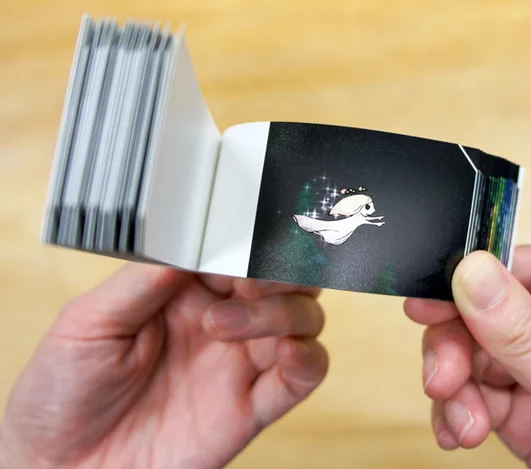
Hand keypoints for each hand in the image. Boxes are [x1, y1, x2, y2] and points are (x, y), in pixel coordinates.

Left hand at [0, 264, 327, 468]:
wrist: (63, 468)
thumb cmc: (65, 391)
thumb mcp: (89, 321)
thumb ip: (142, 280)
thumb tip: (190, 242)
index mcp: (186, 292)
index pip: (237, 252)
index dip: (246, 243)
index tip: (239, 242)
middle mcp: (223, 321)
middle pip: (284, 280)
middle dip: (277, 272)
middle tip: (246, 281)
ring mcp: (240, 363)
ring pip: (304, 318)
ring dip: (282, 312)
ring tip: (224, 326)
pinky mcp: (252, 407)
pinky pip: (305, 376)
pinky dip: (309, 358)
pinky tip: (287, 352)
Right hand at [404, 246, 530, 467]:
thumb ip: (528, 338)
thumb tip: (473, 275)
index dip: (477, 281)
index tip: (433, 302)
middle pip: (491, 310)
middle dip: (459, 346)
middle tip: (442, 378)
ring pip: (472, 352)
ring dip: (456, 387)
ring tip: (463, 422)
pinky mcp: (523, 405)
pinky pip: (471, 391)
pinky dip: (456, 411)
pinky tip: (459, 433)